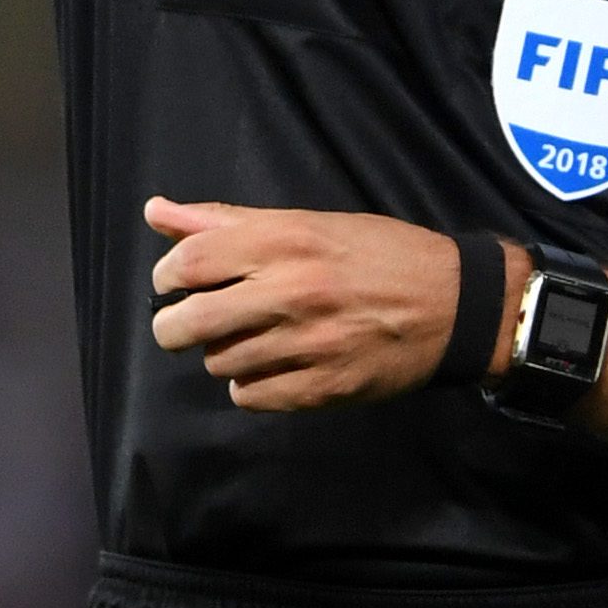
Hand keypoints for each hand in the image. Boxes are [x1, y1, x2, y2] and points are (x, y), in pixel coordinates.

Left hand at [143, 196, 473, 411]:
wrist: (452, 304)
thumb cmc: (375, 254)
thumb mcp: (306, 221)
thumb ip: (226, 220)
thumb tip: (155, 211)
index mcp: (286, 240)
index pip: (190, 261)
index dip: (166, 275)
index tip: (172, 282)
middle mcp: (292, 291)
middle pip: (190, 322)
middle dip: (172, 326)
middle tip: (184, 323)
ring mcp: (308, 345)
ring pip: (219, 363)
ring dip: (220, 352)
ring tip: (246, 338)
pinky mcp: (324, 388)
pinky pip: (251, 396)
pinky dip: (249, 384)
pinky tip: (269, 365)